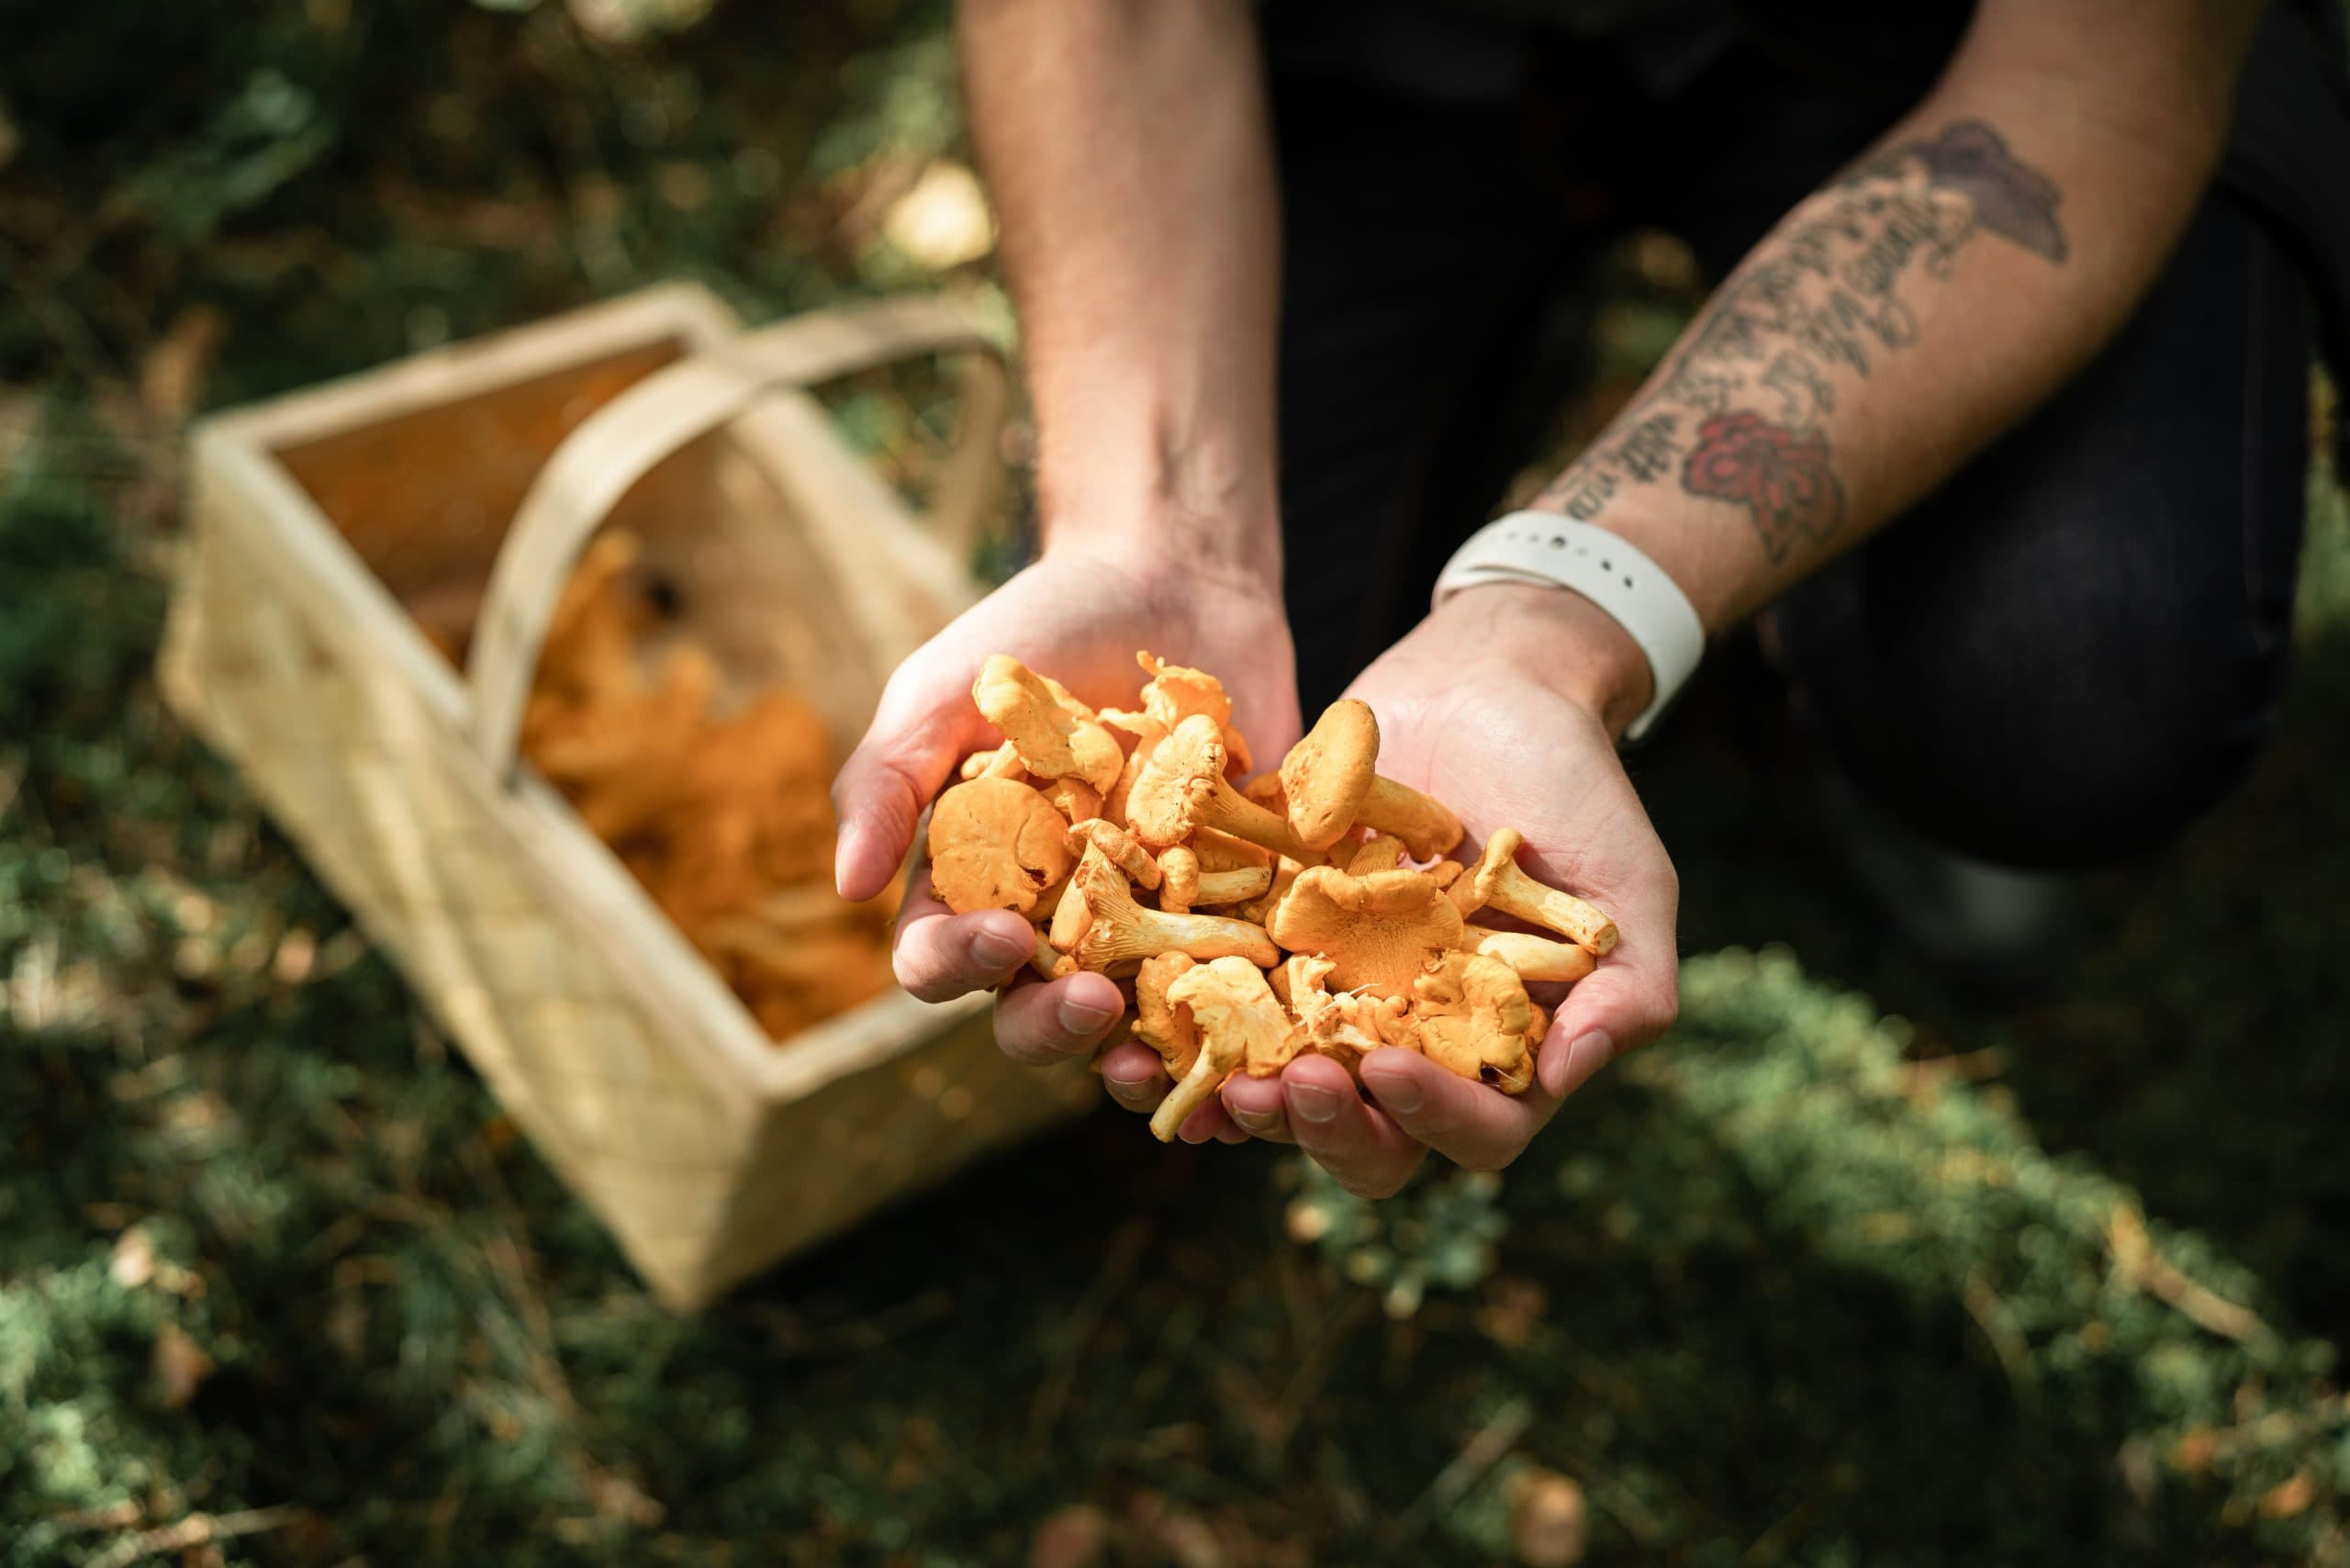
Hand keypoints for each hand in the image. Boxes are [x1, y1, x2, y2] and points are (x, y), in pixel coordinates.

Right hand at [835, 535, 1298, 1088]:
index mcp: (974, 880)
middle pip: (1031, 1010)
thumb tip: (844, 889)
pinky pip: (1233, 985)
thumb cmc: (1040, 627)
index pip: (941, 956)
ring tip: (1157, 1062)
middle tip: (1089, 1004)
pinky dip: (1238, 1025)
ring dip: (1138, 1058)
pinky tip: (1256, 1048)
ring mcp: (1147, 919)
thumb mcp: (947, 686)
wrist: (1175, 575)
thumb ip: (890, 777)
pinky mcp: (1237, 907)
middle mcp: (1055, 918)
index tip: (1000, 938)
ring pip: (1131, 1023)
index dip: (959, 964)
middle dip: (1051, 1025)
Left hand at [1094, 583, 1681, 1190]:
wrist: (1491, 681)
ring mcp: (1331, 993)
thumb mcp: (1629, 885)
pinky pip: (1213, 995)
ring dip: (1234, 1094)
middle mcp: (1408, 1042)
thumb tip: (1565, 1076)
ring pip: (1275, 1079)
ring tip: (1201, 1076)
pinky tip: (1137, 1014)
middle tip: (1274, 1089)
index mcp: (1495, 1052)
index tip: (1386, 1073)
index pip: (1473, 1130)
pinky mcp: (1265, 935)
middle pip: (1363, 1132)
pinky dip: (1178, 1015)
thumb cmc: (1575, 785)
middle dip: (1316, 1124)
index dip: (1430, 1119)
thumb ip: (1625, 990)